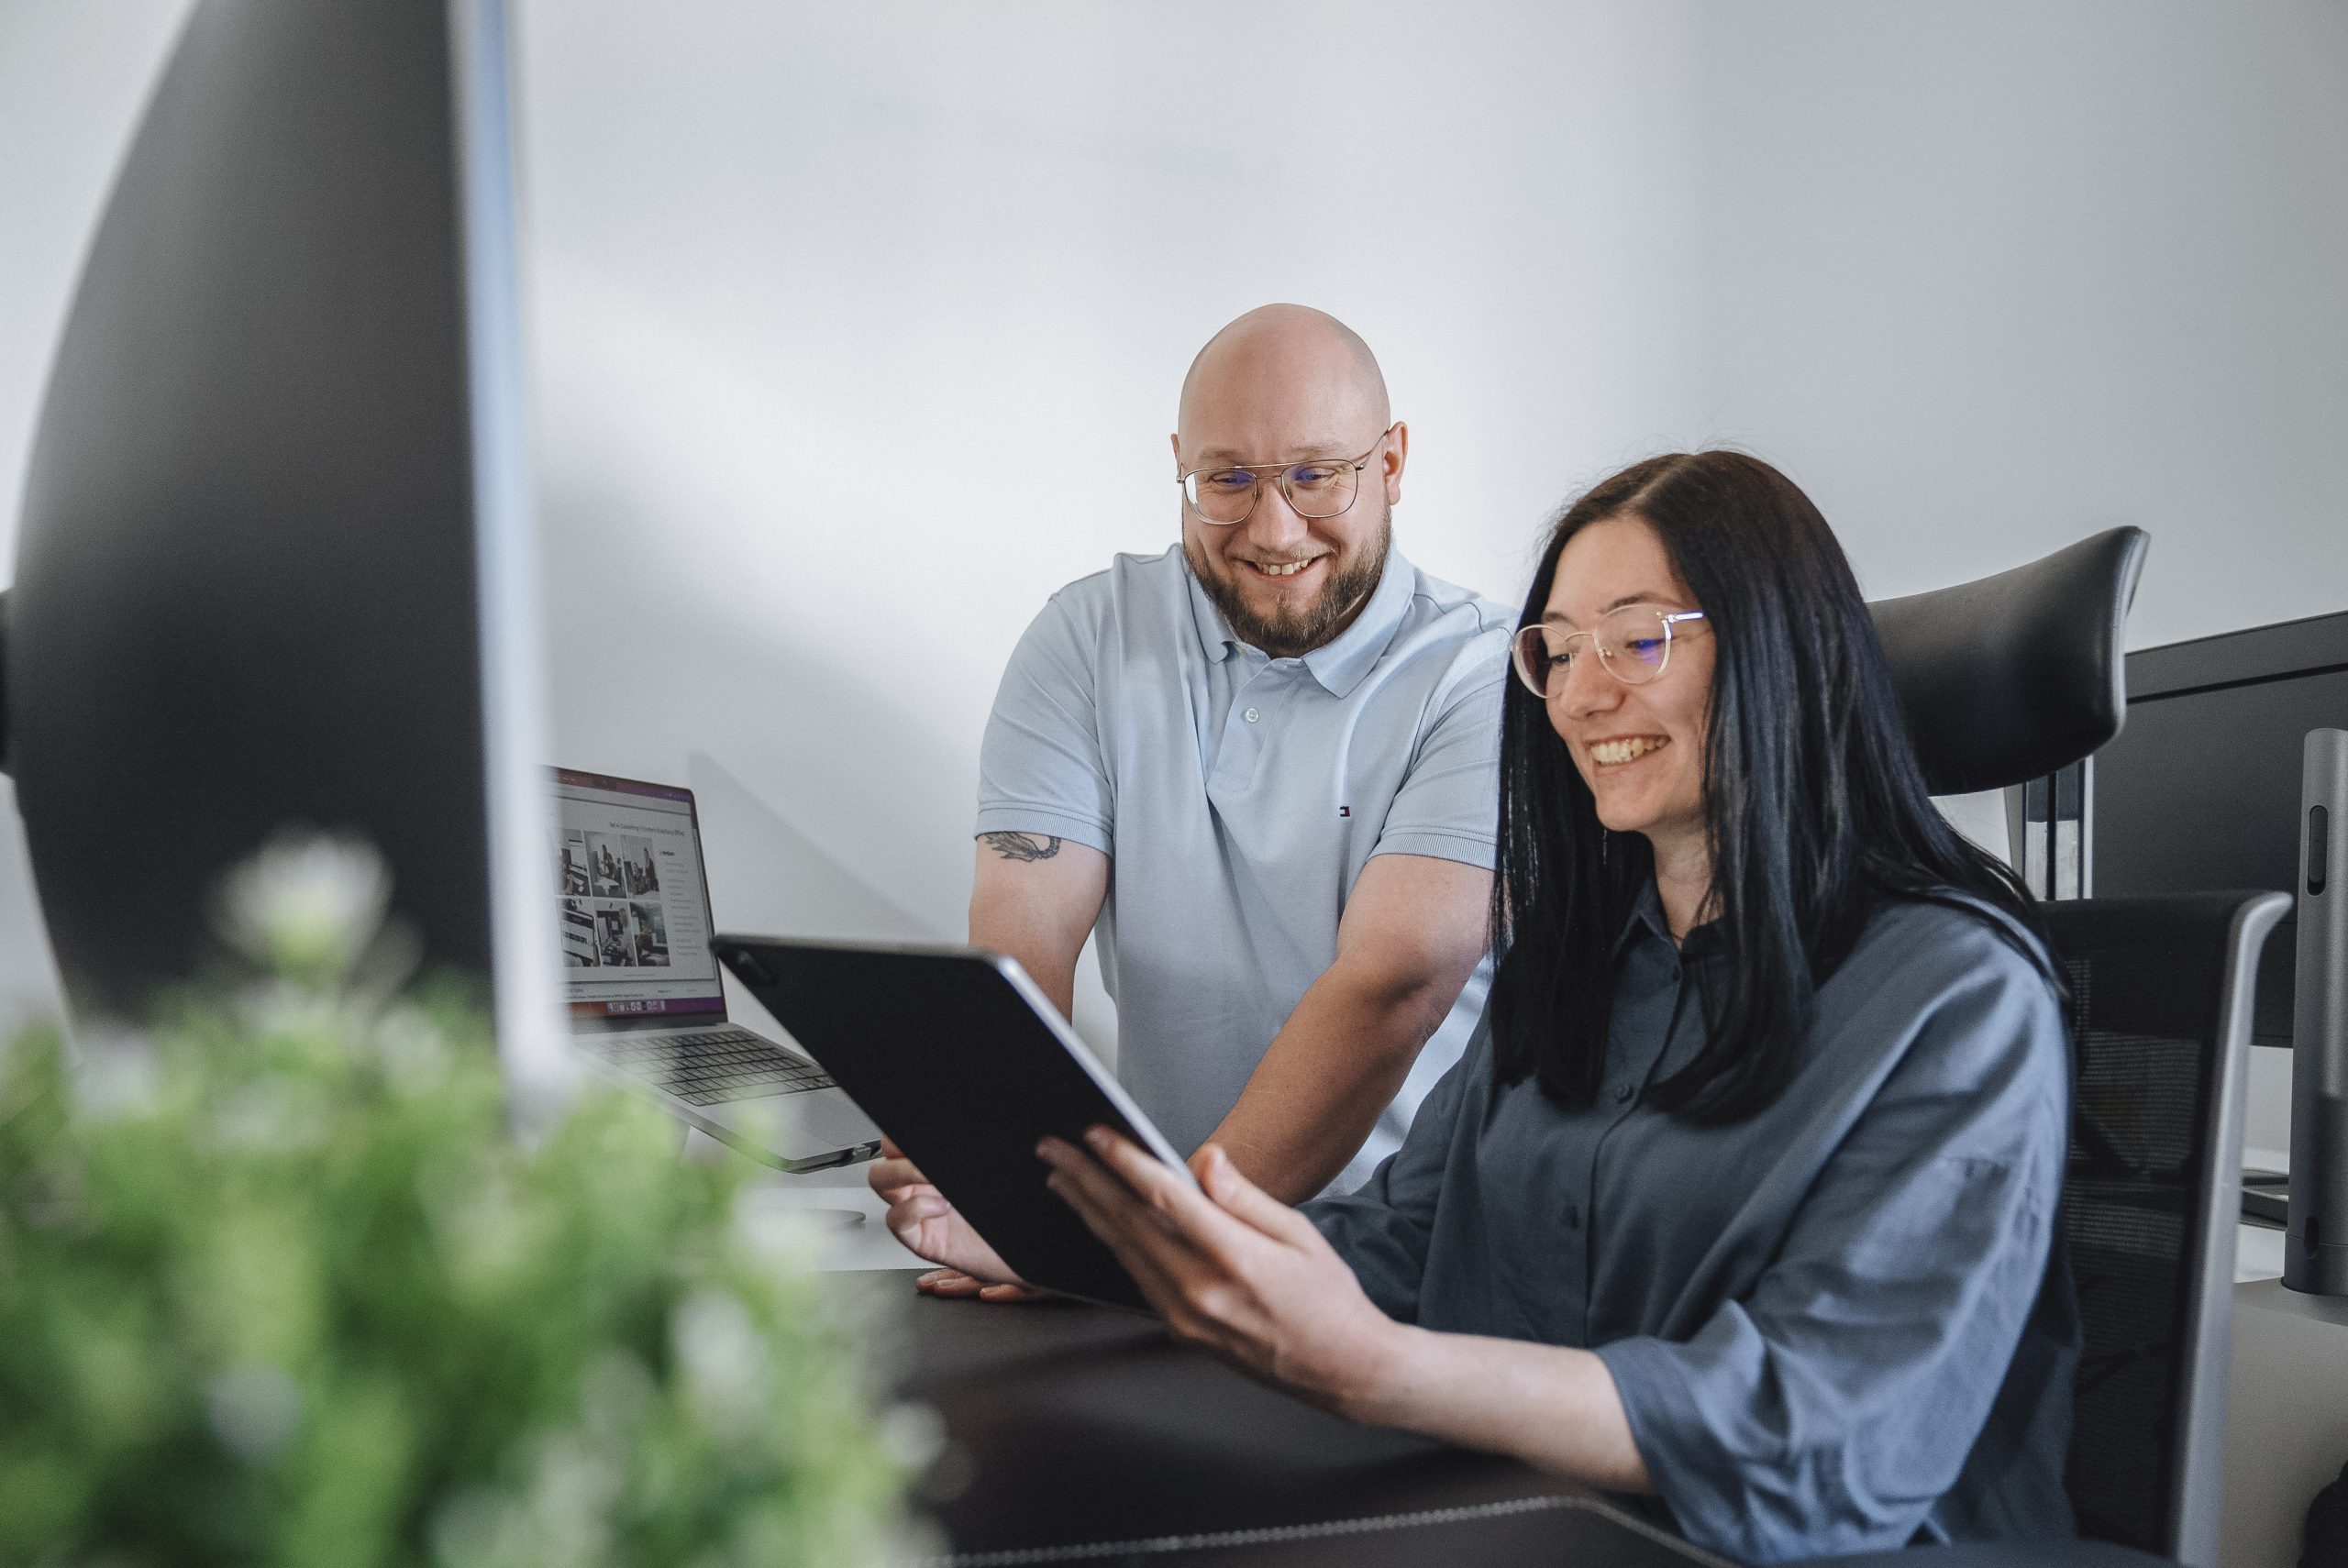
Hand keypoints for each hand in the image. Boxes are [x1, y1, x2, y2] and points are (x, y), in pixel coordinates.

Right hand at [868, 1138, 1039, 1298]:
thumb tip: (946, 1134)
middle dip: (898, 1150)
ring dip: (904, 1173)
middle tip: (924, 1157)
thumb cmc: (1008, 1209)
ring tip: (935, 1180)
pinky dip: (915, 1207)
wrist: (1021, 1247)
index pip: (897, 1141)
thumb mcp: (987, 1169)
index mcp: (931, 1167)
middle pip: (885, 1153)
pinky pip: (895, 1219)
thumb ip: (957, 1154)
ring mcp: (917, 1210)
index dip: (900, 1135)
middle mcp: (919, 1186)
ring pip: (881, 1182)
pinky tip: (941, 1206)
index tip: (920, 1134)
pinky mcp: (920, 1239)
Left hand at [1038, 1129, 1404, 1414]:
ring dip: (1087, 1210)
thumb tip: (1206, 1159)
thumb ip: (1245, 1196)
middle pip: (1128, 1224)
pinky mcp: (1181, 1330)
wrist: (1340, 1368)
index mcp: (1235, 1258)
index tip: (1097, 1134)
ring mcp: (1185, 1316)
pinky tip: (1098, 1221)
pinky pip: (1136, 1278)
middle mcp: (1201, 1291)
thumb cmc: (1327, 1297)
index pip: (1165, 1200)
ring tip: (1062, 1178)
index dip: (1125, 1162)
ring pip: (1123, 1252)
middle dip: (1085, 1180)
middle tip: (1054, 1148)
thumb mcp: (1299, 1234)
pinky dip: (1112, 1243)